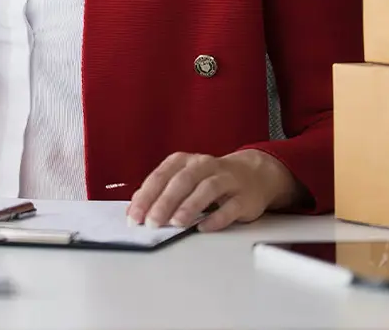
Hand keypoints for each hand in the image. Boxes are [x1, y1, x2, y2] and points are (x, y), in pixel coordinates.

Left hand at [126, 150, 299, 232]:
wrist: (253, 175)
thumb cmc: (210, 179)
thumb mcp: (184, 179)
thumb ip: (161, 191)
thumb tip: (135, 208)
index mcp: (184, 161)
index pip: (160, 176)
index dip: (146, 196)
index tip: (134, 216)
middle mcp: (204, 165)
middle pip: (182, 181)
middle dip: (164, 202)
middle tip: (152, 222)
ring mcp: (226, 180)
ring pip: (206, 189)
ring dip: (189, 206)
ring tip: (176, 222)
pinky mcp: (244, 197)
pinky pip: (230, 207)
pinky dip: (216, 218)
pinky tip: (204, 228)